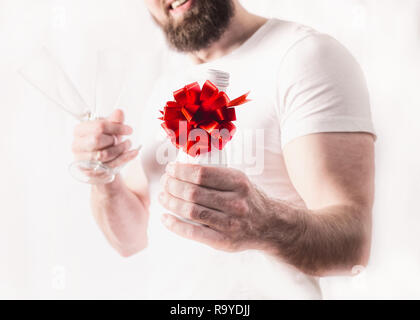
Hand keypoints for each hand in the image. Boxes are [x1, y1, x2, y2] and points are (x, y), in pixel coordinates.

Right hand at [72, 109, 137, 172]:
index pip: (98, 126)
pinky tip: (133, 153)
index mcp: (79, 130)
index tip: (129, 130)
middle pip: (97, 139)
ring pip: (103, 154)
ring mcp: (82, 160)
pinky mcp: (90, 172)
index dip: (116, 127)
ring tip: (128, 145)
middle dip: (115, 139)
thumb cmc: (103, 143)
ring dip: (121, 149)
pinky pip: (110, 165)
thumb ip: (114, 121)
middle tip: (124, 139)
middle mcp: (77, 145)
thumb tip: (119, 112)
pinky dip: (124, 158)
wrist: (101, 163)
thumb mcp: (109, 130)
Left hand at [158, 162, 272, 251]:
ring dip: (171, 202)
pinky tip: (165, 218)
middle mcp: (236, 202)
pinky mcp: (224, 241)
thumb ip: (215, 174)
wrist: (268, 225)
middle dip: (172, 185)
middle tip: (165, 182)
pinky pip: (194, 233)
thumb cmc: (247, 199)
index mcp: (238, 182)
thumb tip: (182, 166)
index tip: (170, 169)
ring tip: (163, 197)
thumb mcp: (239, 180)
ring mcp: (230, 224)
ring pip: (191, 211)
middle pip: (193, 192)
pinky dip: (175, 225)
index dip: (181, 171)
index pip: (201, 174)